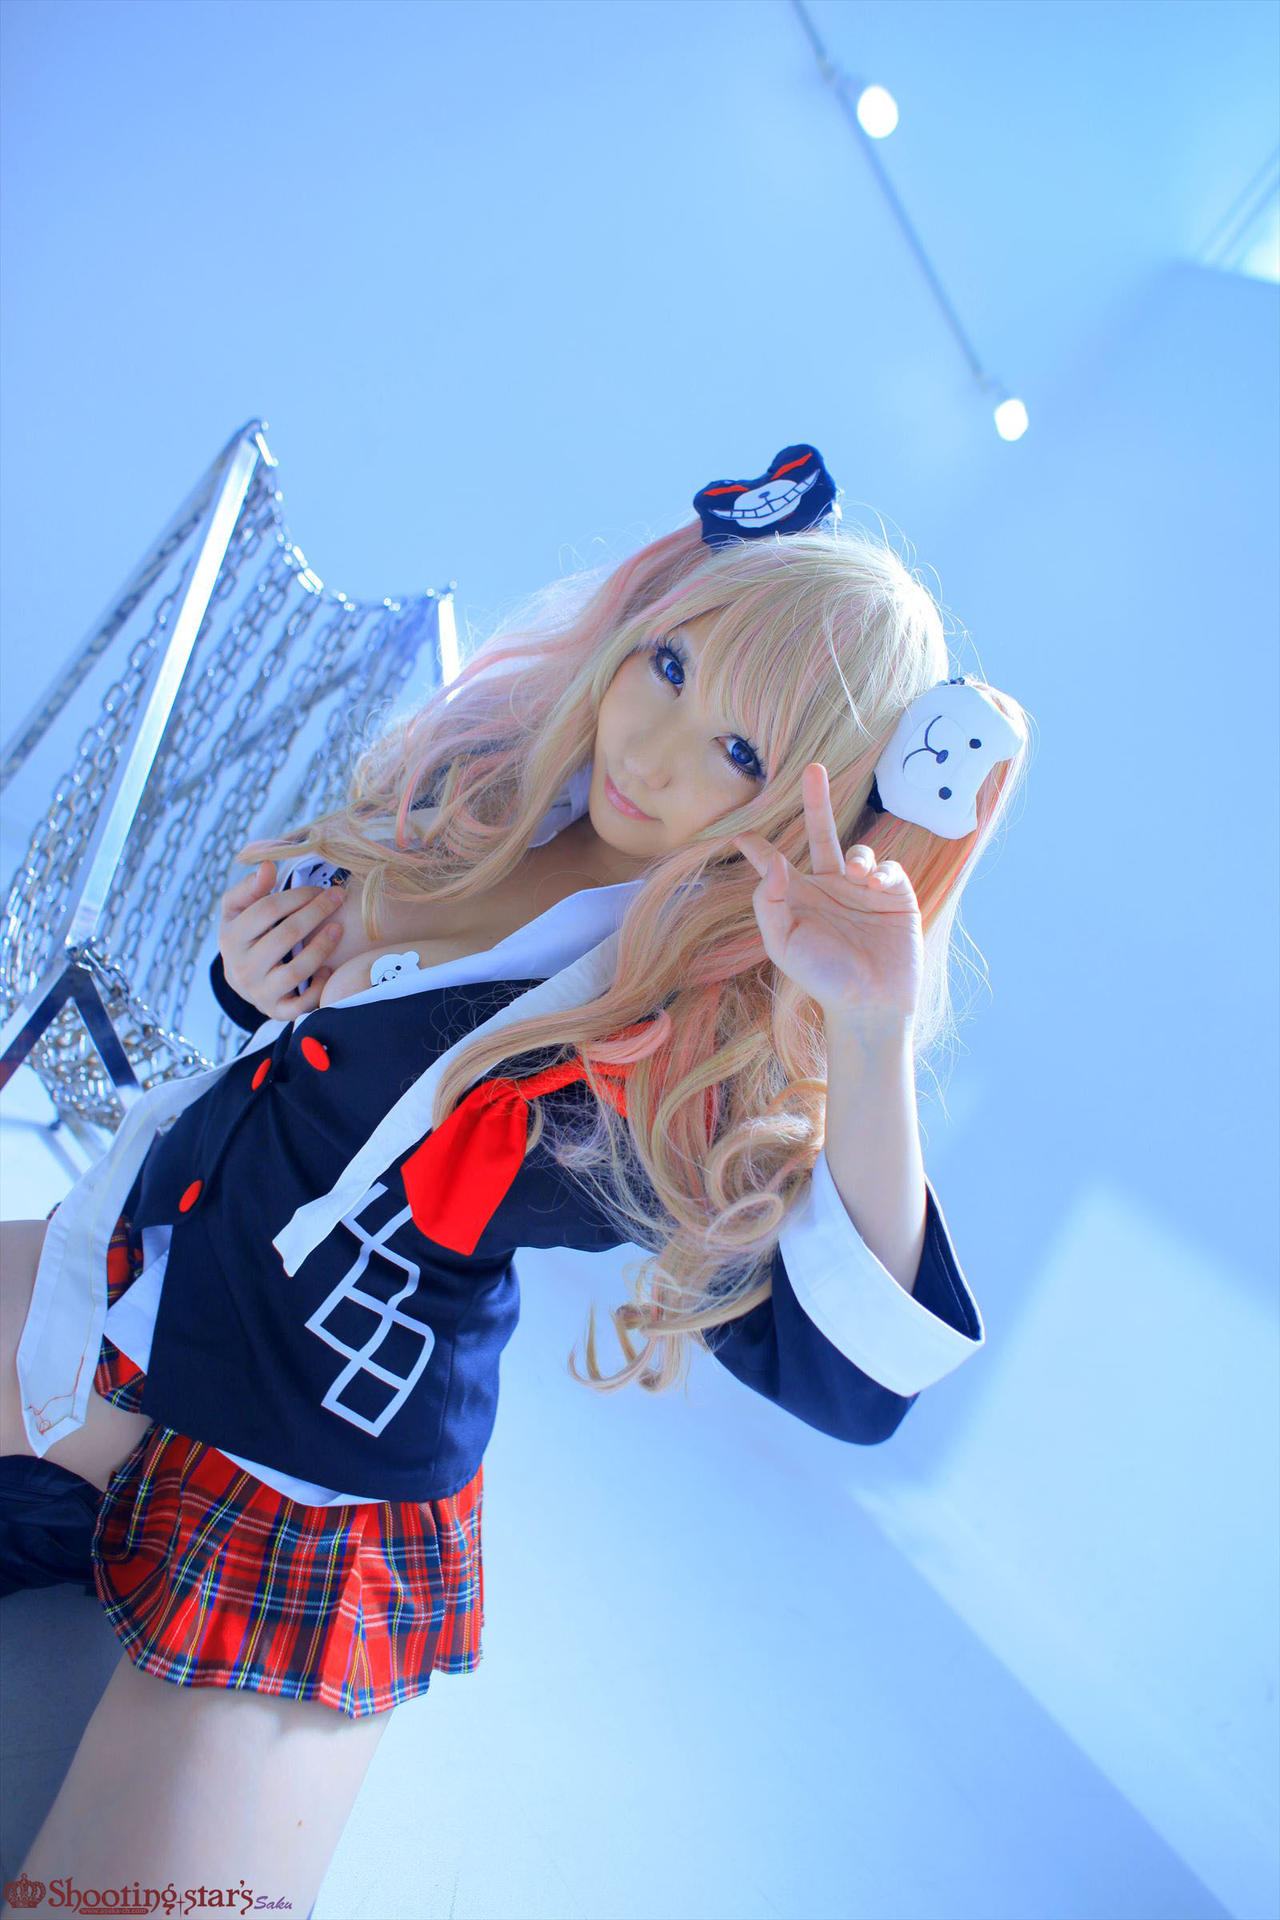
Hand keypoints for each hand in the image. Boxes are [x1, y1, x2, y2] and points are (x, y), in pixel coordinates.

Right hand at [217, 861, 346, 1020]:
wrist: (242, 979)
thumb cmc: (246, 935)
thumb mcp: (238, 910)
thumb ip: (250, 887)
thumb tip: (268, 867)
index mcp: (230, 938)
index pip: (267, 909)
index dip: (298, 895)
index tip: (320, 887)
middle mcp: (242, 968)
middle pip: (286, 935)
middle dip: (316, 912)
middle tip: (338, 897)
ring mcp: (259, 993)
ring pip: (296, 970)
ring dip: (322, 947)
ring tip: (339, 928)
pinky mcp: (277, 1011)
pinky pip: (301, 1005)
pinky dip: (319, 988)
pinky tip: (329, 969)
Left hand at [732, 762, 922, 1025]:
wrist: (872, 1002)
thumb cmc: (823, 978)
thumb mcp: (784, 944)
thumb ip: (771, 902)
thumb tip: (772, 862)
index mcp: (798, 899)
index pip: (774, 865)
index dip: (757, 848)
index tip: (739, 833)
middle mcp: (828, 888)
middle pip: (819, 835)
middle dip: (817, 802)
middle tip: (814, 769)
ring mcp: (862, 890)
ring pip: (857, 850)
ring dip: (856, 855)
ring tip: (856, 875)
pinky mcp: (894, 895)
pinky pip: (887, 866)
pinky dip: (881, 869)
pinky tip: (875, 885)